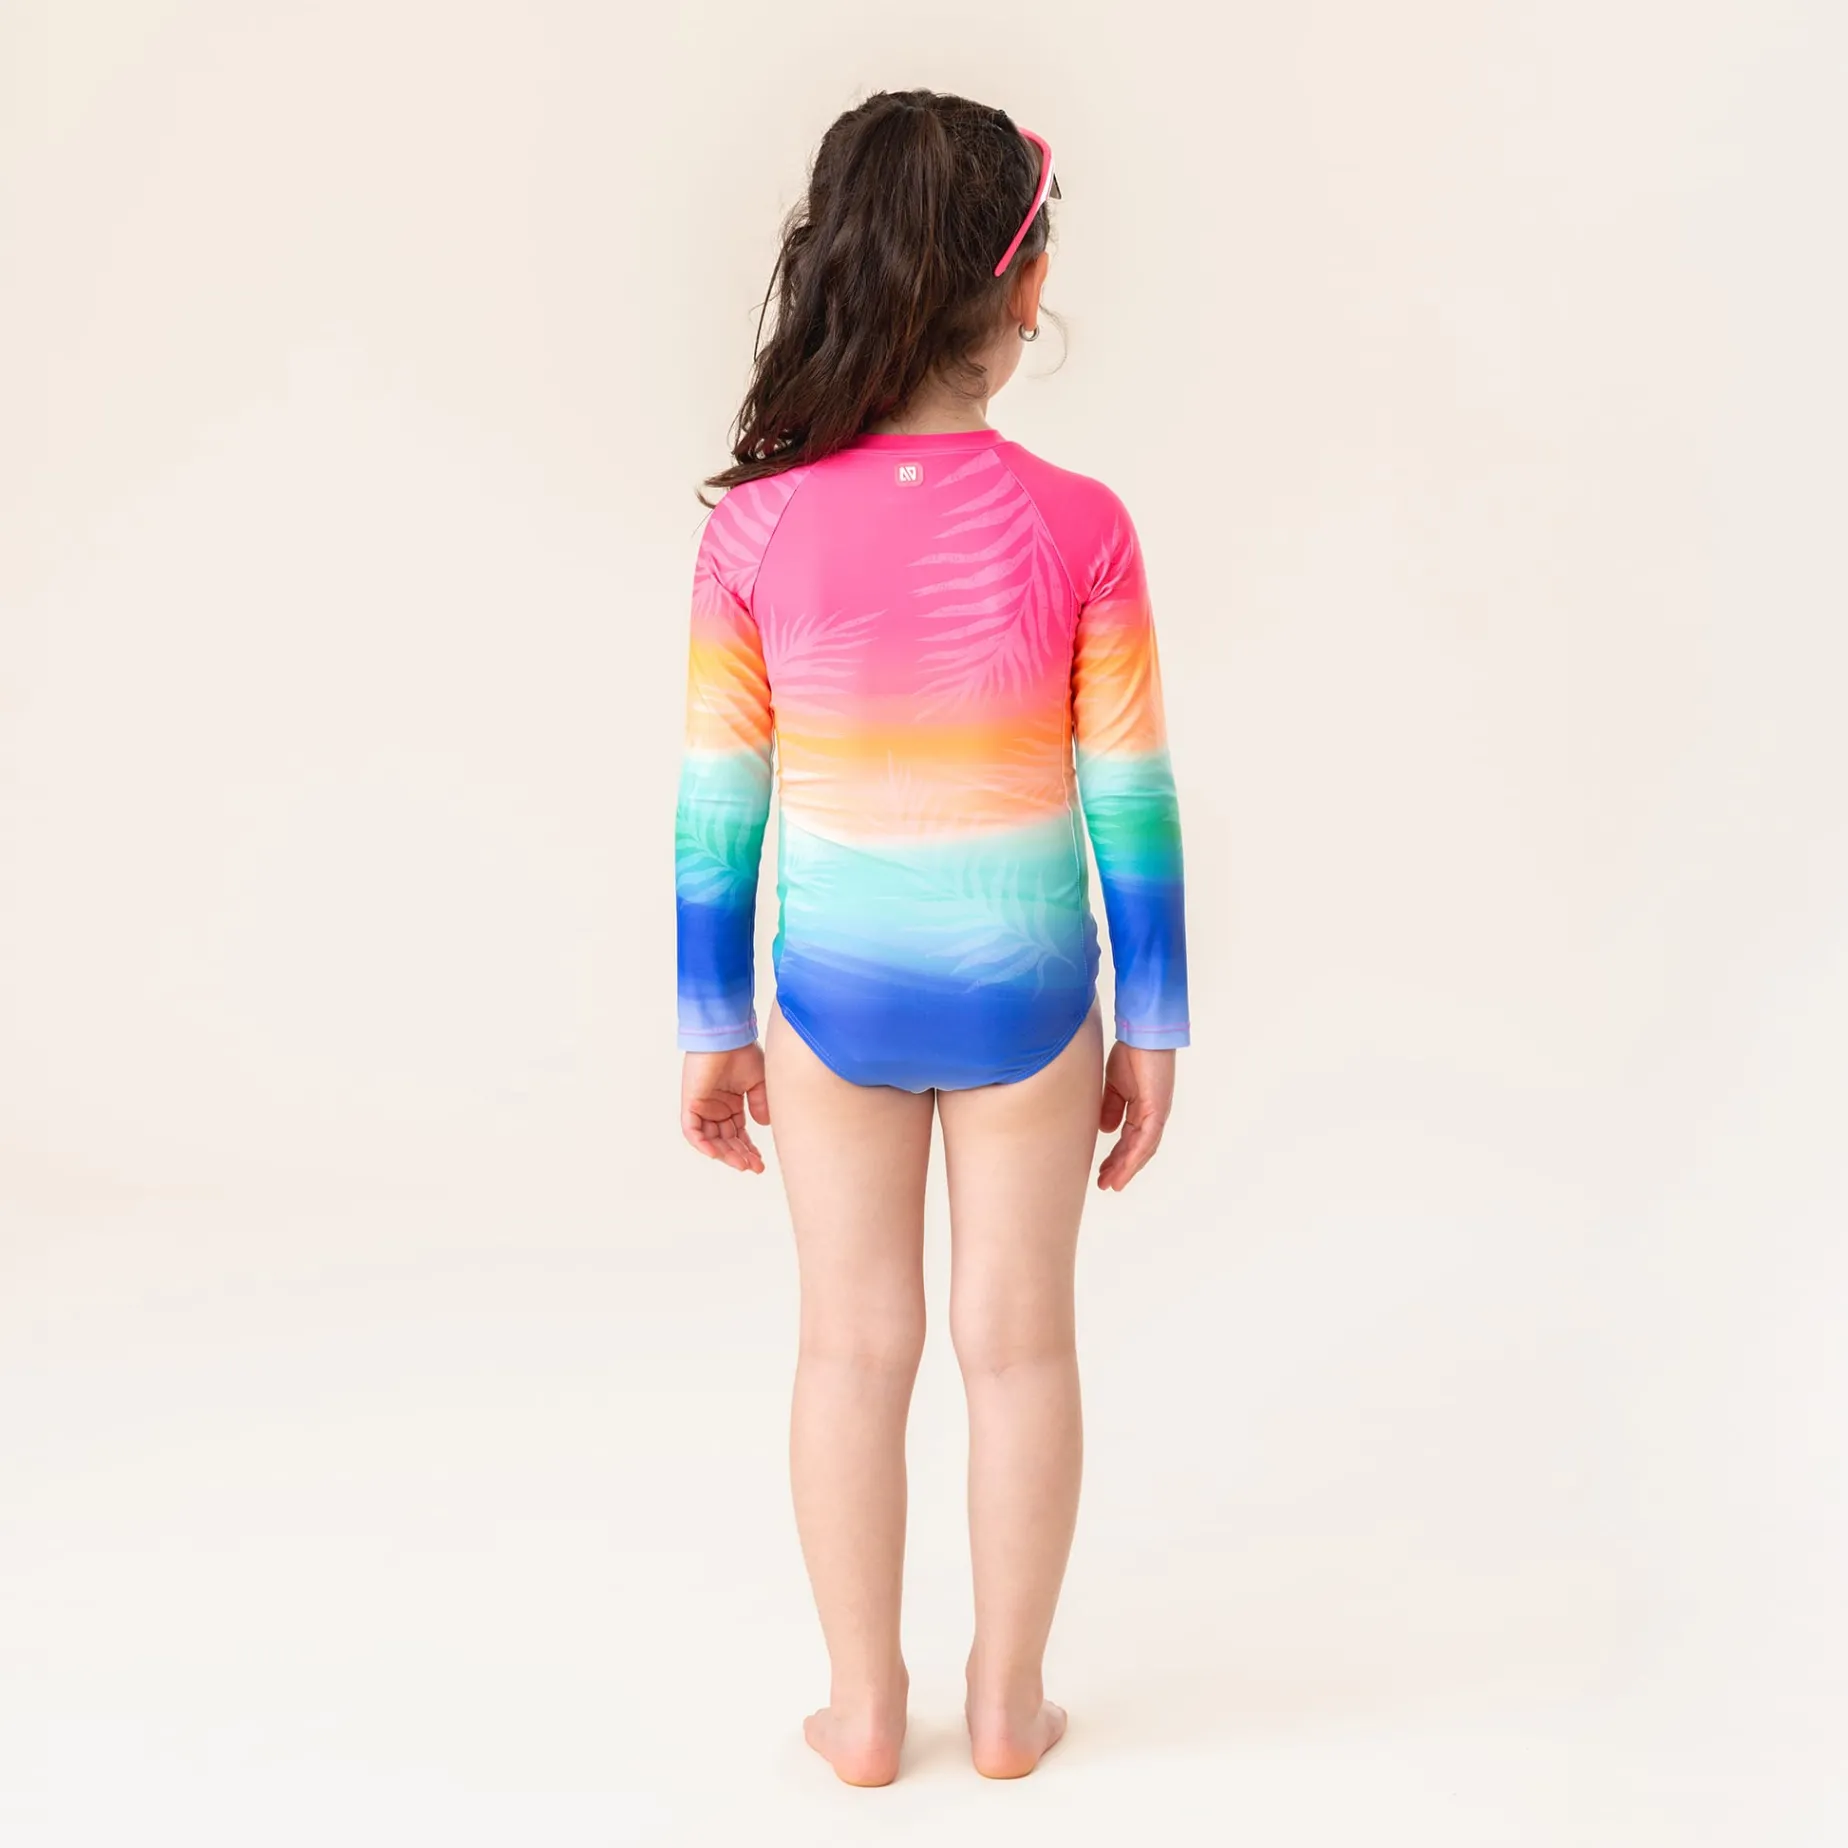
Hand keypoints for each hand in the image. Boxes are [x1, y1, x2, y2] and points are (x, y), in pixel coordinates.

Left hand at [681, 1043, 769, 1173]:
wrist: (728, 1035)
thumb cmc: (742, 1052)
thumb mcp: (759, 1082)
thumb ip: (760, 1103)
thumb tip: (763, 1125)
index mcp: (730, 1103)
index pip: (738, 1133)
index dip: (748, 1149)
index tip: (760, 1163)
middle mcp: (715, 1108)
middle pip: (725, 1140)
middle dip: (739, 1155)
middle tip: (753, 1167)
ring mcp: (702, 1106)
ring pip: (710, 1139)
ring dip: (725, 1153)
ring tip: (742, 1164)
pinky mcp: (691, 1103)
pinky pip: (692, 1131)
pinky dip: (702, 1144)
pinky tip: (717, 1154)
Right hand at [1096, 1041, 1174, 1190]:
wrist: (1142, 1034)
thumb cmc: (1131, 1053)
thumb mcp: (1115, 1086)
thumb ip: (1111, 1108)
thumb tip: (1106, 1130)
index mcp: (1143, 1109)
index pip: (1130, 1140)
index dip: (1117, 1157)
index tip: (1103, 1172)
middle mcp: (1153, 1115)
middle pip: (1138, 1150)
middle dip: (1121, 1168)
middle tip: (1105, 1184)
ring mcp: (1157, 1113)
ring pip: (1143, 1149)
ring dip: (1127, 1167)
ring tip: (1113, 1183)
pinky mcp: (1157, 1108)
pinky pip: (1147, 1138)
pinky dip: (1136, 1154)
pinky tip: (1125, 1167)